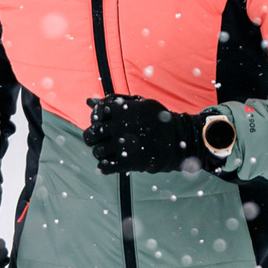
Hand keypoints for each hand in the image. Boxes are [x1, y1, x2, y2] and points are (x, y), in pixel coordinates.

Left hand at [83, 94, 230, 175]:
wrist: (179, 140)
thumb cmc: (158, 118)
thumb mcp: (139, 103)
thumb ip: (113, 100)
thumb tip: (88, 101)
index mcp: (121, 110)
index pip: (95, 115)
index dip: (97, 119)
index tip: (106, 122)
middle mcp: (119, 127)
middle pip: (91, 134)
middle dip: (93, 137)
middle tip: (101, 138)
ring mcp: (123, 145)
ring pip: (97, 151)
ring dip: (100, 151)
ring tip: (110, 150)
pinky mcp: (128, 162)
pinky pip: (105, 167)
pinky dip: (105, 166)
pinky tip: (112, 162)